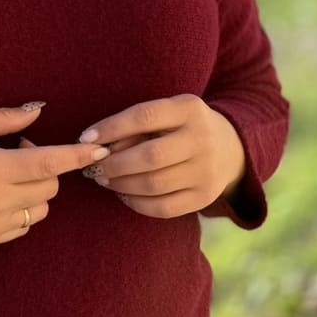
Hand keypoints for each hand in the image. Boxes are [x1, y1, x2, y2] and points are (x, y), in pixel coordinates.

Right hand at [0, 105, 110, 249]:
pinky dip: (19, 208)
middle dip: (45, 167)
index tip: (101, 149)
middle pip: (50, 186)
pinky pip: (22, 226)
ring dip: (33, 190)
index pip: (50, 163)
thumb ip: (5, 118)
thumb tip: (39, 111)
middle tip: (16, 150)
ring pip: (39, 209)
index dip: (79, 156)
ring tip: (3, 174)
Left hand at [66, 94, 246, 218]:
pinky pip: (163, 207)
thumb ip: (137, 125)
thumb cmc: (182, 127)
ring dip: (121, 184)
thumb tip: (96, 145)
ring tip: (105, 179)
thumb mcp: (168, 113)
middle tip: (93, 168)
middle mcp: (202, 139)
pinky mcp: (204, 197)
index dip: (112, 127)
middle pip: (150, 156)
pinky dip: (136, 203)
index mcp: (189, 109)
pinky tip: (123, 194)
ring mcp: (206, 171)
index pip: (144, 116)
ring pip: (154, 185)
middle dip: (113, 164)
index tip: (86, 138)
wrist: (230, 149)